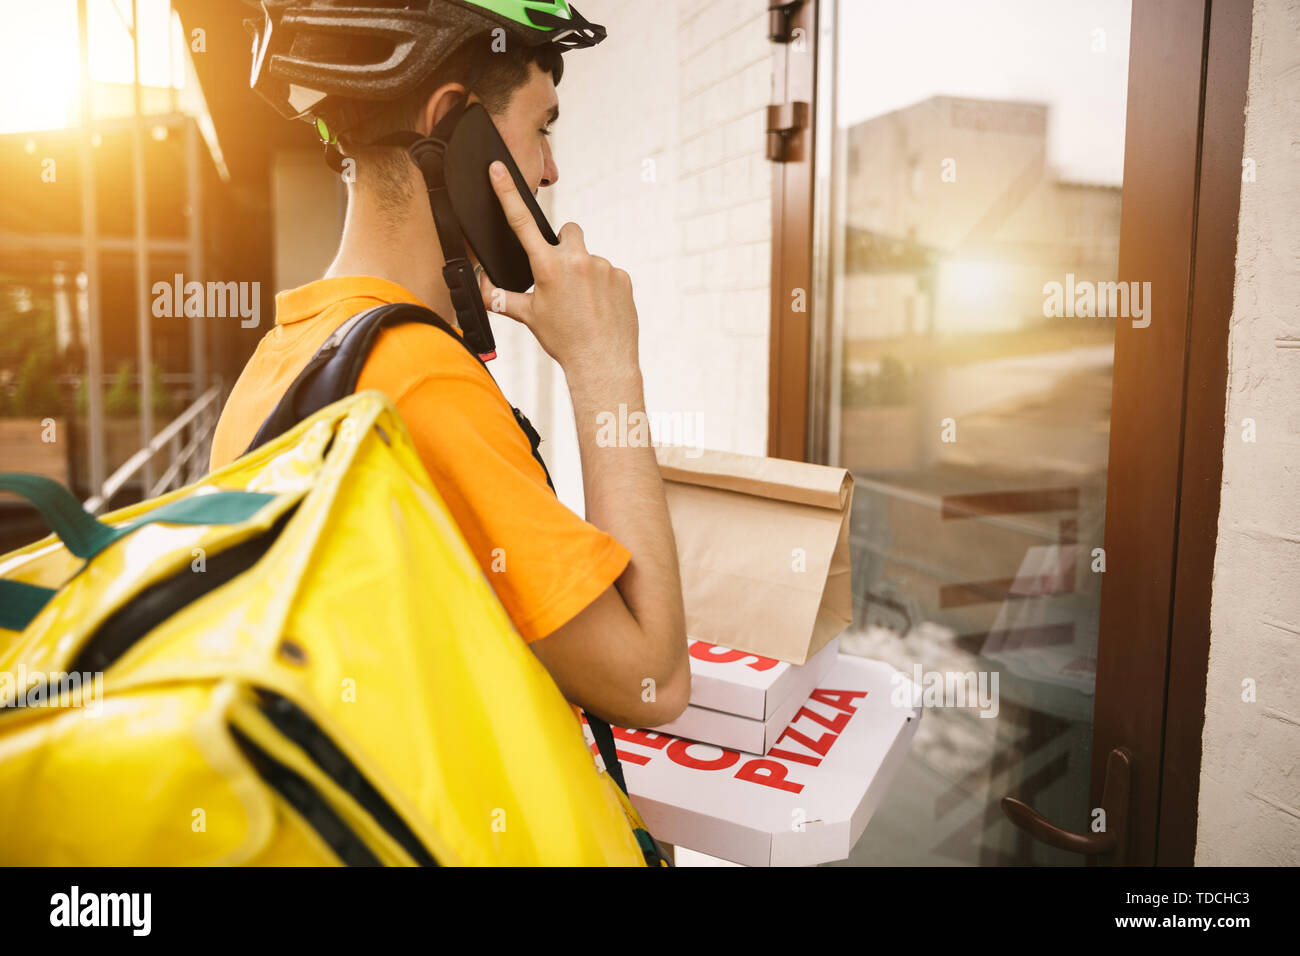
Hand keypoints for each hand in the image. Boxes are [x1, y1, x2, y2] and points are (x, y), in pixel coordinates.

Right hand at [478, 160, 640, 378]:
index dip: (506, 193)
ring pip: (588, 257)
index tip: (499, 168)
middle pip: (568, 232)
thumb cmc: (564, 341)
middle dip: (563, 246)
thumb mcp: (529, 317)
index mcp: (548, 267)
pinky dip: (602, 285)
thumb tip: (483, 289)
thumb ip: (502, 298)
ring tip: (582, 303)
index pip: (521, 223)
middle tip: (561, 275)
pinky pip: (607, 273)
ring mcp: (603, 267)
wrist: (602, 363)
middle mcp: (577, 260)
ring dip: (583, 271)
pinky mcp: (622, 277)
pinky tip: (599, 307)